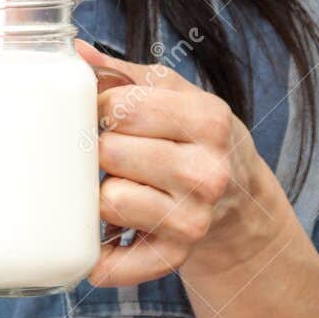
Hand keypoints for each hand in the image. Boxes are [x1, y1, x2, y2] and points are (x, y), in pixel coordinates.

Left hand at [73, 37, 286, 288]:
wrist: (242, 202)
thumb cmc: (197, 139)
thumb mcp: (178, 96)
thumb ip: (127, 74)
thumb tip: (76, 55)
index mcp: (208, 121)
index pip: (122, 106)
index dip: (100, 109)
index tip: (105, 116)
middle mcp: (208, 171)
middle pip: (110, 152)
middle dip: (100, 151)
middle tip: (111, 153)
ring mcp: (195, 218)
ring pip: (110, 201)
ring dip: (103, 194)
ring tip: (119, 185)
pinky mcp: (177, 256)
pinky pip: (119, 262)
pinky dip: (103, 259)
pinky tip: (101, 243)